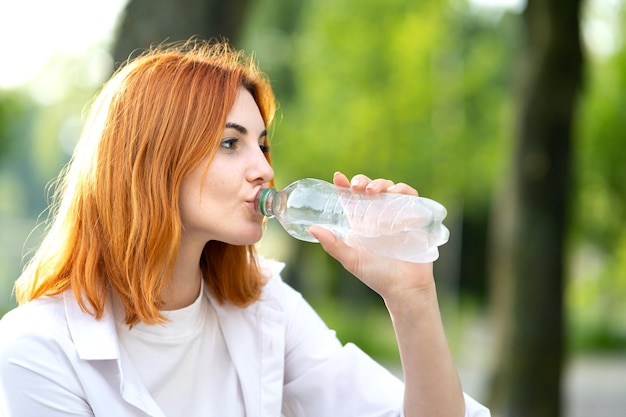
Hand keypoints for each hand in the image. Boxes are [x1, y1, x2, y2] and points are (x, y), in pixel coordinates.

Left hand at [307, 172, 435, 301]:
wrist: (405, 289)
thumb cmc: (377, 276)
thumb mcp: (351, 260)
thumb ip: (333, 245)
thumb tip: (311, 229)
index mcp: (362, 223)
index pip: (352, 199)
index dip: (344, 186)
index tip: (338, 177)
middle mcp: (379, 216)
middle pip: (371, 188)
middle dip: (364, 181)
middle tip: (358, 186)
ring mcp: (397, 216)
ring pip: (390, 188)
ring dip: (382, 183)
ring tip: (375, 191)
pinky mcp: (415, 218)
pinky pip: (411, 197)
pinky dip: (405, 192)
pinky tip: (396, 196)